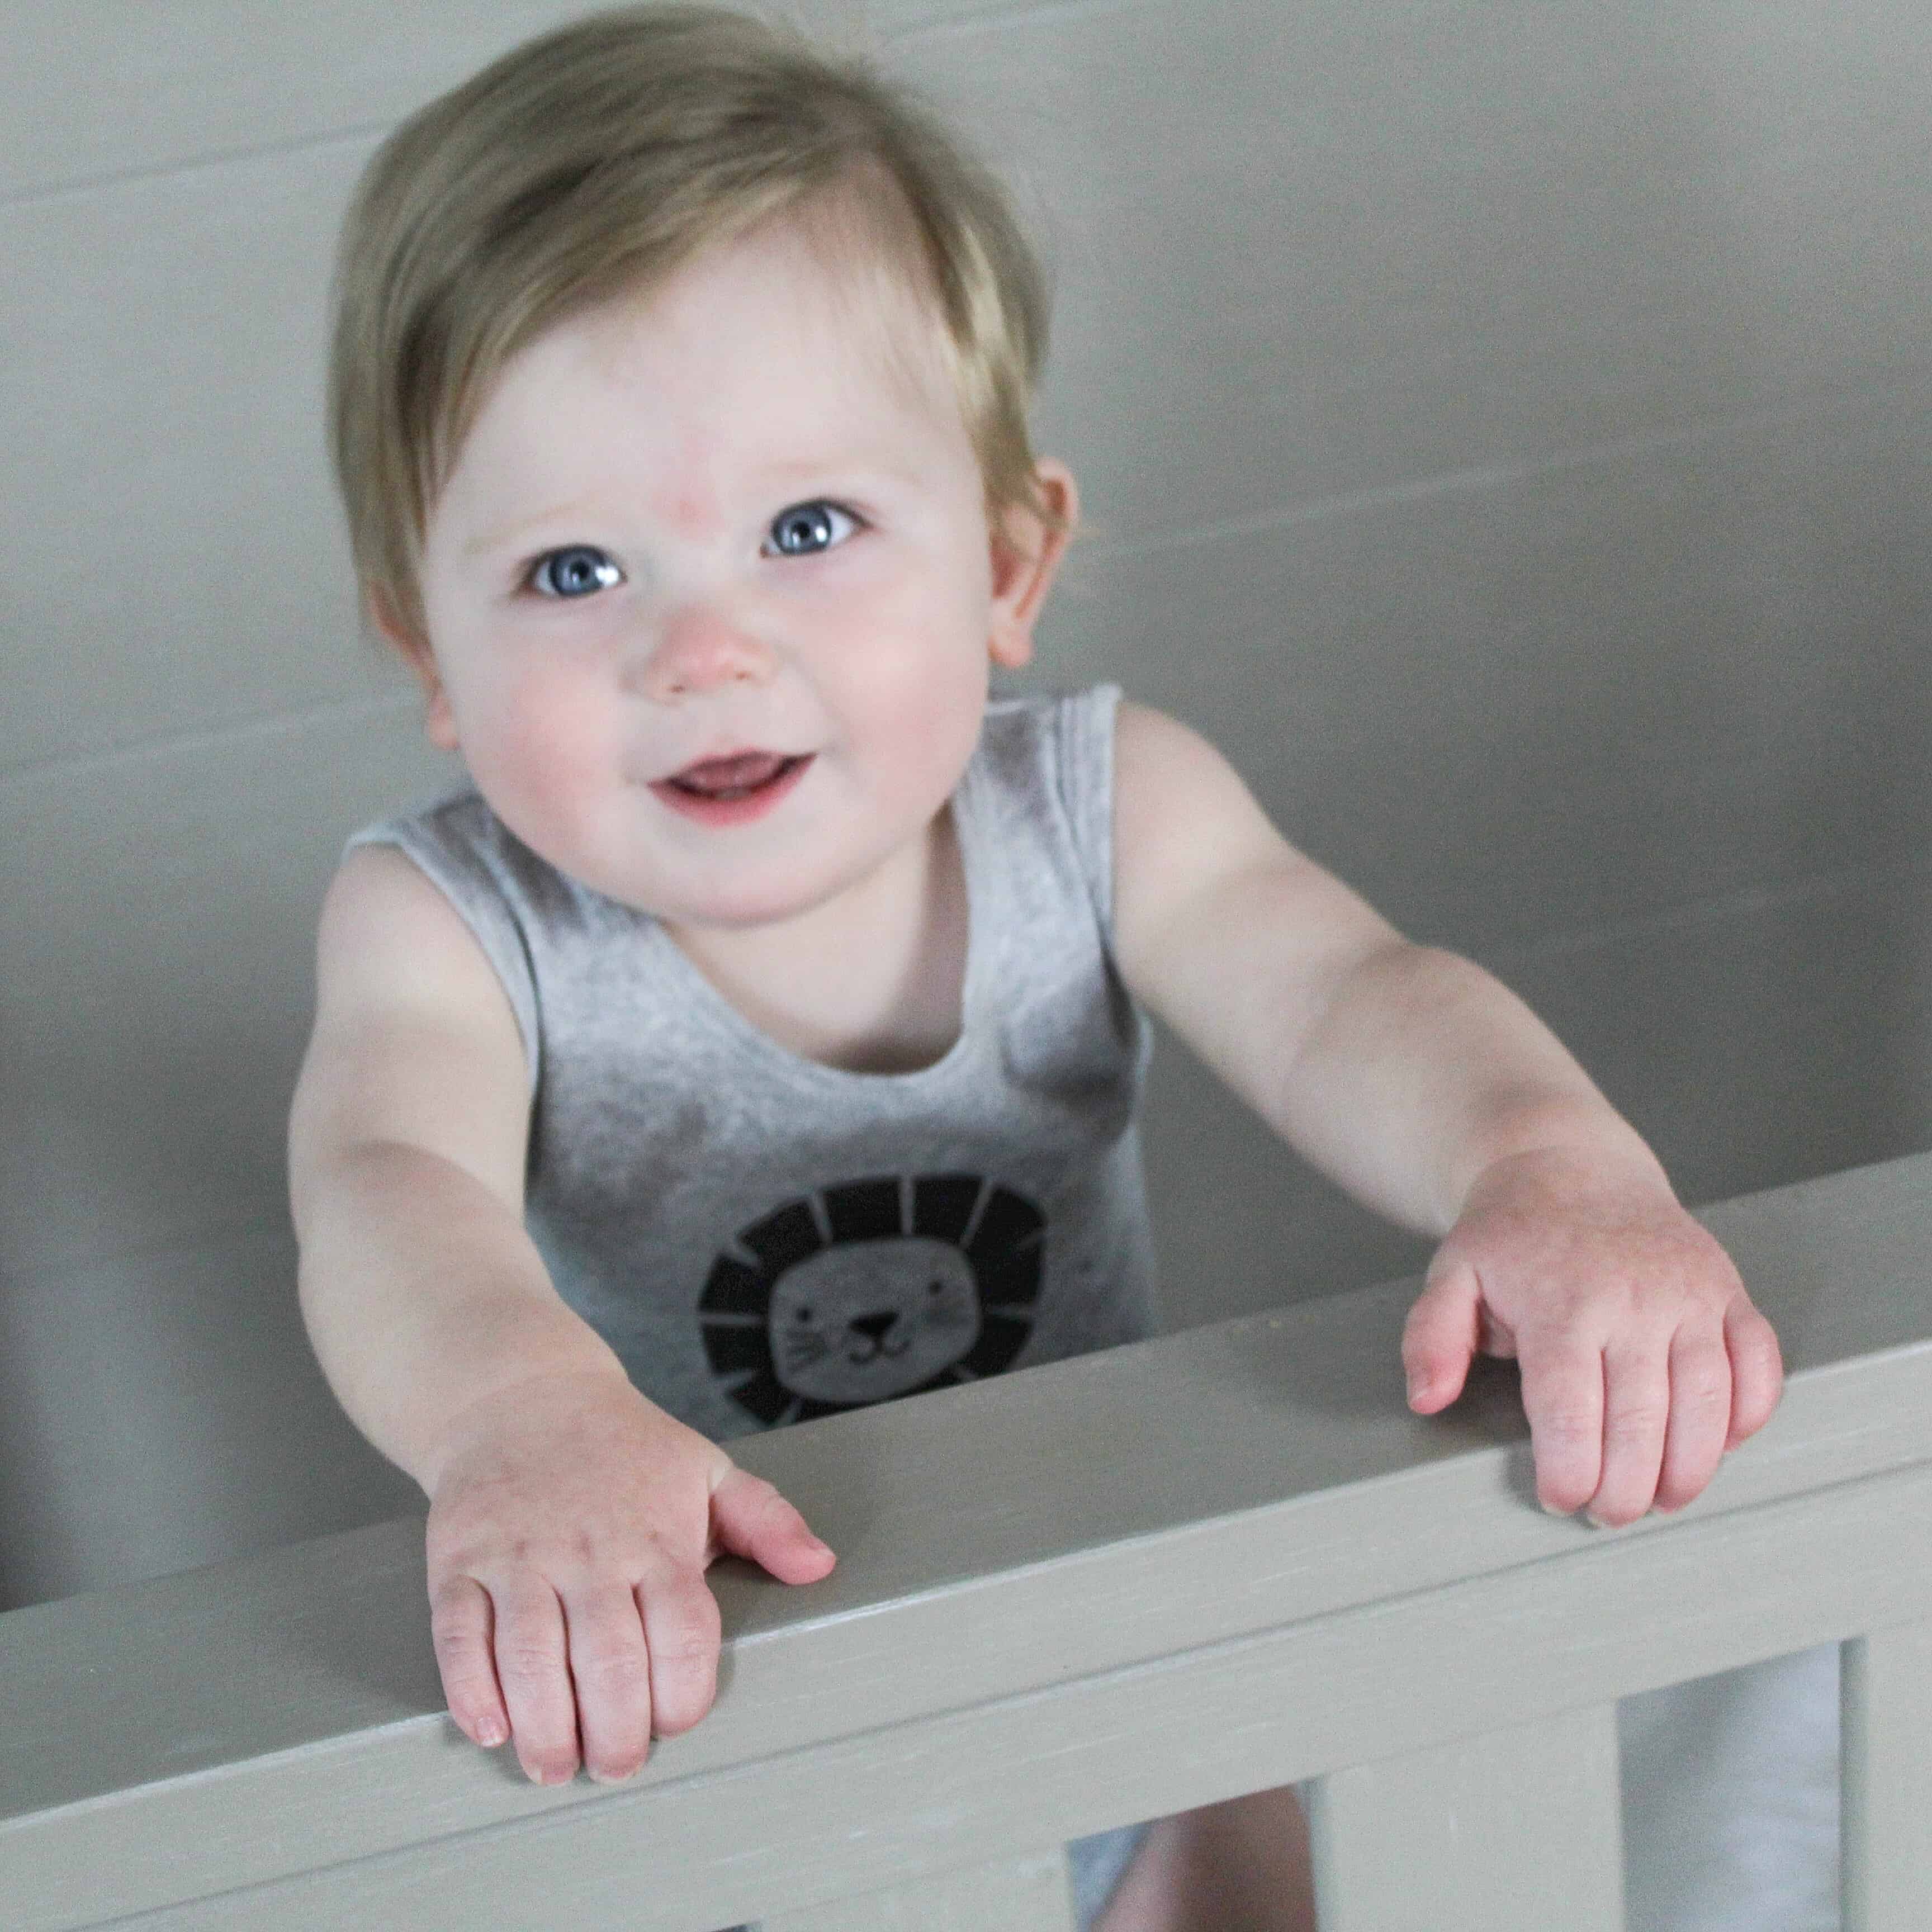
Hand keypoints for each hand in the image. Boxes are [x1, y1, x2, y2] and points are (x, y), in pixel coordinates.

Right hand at [421, 1370, 834, 1783]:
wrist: (521, 1395)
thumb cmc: (621, 1447)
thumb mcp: (705, 1469)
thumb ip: (767, 1520)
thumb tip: (818, 1564)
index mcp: (656, 1537)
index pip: (682, 1634)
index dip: (683, 1695)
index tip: (675, 1723)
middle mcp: (590, 1549)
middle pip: (608, 1660)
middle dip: (615, 1732)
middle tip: (615, 1766)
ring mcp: (521, 1555)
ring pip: (532, 1657)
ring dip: (545, 1727)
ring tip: (555, 1767)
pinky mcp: (459, 1559)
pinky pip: (461, 1634)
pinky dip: (473, 1688)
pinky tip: (491, 1727)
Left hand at [1401, 1148, 1782, 1524]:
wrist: (1570, 1166)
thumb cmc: (1511, 1237)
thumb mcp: (1451, 1275)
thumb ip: (1431, 1338)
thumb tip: (1427, 1398)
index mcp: (1561, 1302)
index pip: (1570, 1408)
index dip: (1570, 1470)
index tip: (1560, 1501)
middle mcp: (1632, 1299)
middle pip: (1642, 1417)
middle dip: (1628, 1485)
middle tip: (1610, 1516)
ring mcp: (1688, 1293)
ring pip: (1708, 1398)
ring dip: (1692, 1465)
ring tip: (1665, 1500)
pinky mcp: (1727, 1289)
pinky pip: (1759, 1360)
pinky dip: (1751, 1411)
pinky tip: (1723, 1444)